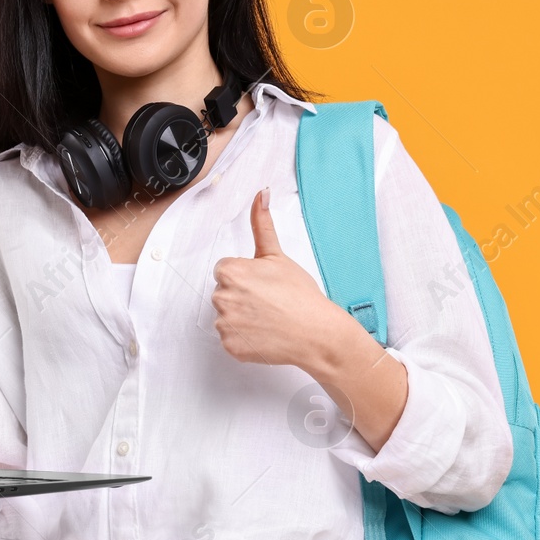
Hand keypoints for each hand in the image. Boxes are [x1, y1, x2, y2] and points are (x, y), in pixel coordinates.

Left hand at [210, 188, 347, 367]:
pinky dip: (245, 339)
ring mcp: (225, 324)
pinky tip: (264, 334)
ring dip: (242, 318)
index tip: (263, 284)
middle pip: (224, 293)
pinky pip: (231, 339)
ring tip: (268, 318)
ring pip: (227, 316)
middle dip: (242, 296)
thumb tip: (261, 194)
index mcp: (230, 271)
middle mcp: (222, 297)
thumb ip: (262, 224)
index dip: (246, 277)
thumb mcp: (278, 255)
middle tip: (269, 301)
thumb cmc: (300, 294)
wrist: (316, 332)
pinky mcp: (230, 346)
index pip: (225, 271)